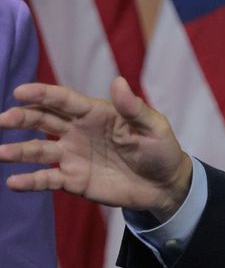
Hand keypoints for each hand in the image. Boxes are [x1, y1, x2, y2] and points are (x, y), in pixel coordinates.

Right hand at [0, 76, 191, 220]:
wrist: (164, 185)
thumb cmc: (160, 150)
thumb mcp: (154, 127)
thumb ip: (134, 108)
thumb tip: (118, 81)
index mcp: (95, 113)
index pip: (63, 100)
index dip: (42, 94)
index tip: (19, 92)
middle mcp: (77, 132)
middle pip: (42, 120)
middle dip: (21, 118)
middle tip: (2, 119)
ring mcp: (73, 156)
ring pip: (37, 150)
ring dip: (18, 151)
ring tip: (0, 153)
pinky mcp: (73, 180)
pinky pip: (47, 179)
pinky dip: (30, 182)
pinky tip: (13, 183)